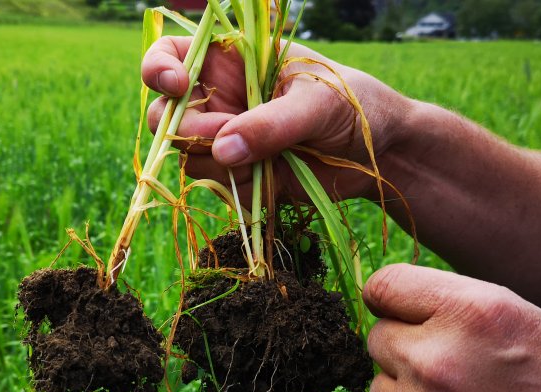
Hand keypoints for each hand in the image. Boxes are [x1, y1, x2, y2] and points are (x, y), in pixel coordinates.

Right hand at [140, 36, 415, 201]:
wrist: (380, 155)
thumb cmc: (353, 105)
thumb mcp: (318, 103)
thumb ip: (272, 123)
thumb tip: (222, 148)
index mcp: (233, 62)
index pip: (172, 56)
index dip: (159, 69)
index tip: (177, 85)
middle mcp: (221, 99)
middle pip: (167, 114)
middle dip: (186, 129)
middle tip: (223, 138)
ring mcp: (227, 140)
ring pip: (188, 155)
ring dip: (216, 163)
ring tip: (265, 160)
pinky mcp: (238, 175)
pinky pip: (216, 185)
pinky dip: (237, 185)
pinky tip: (272, 178)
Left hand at [365, 264, 540, 391]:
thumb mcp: (524, 325)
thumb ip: (455, 306)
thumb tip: (390, 300)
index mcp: (472, 315)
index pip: (384, 285)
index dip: (392, 301)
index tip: (399, 313)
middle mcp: (436, 362)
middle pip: (379, 339)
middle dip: (407, 352)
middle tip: (452, 375)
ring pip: (380, 389)